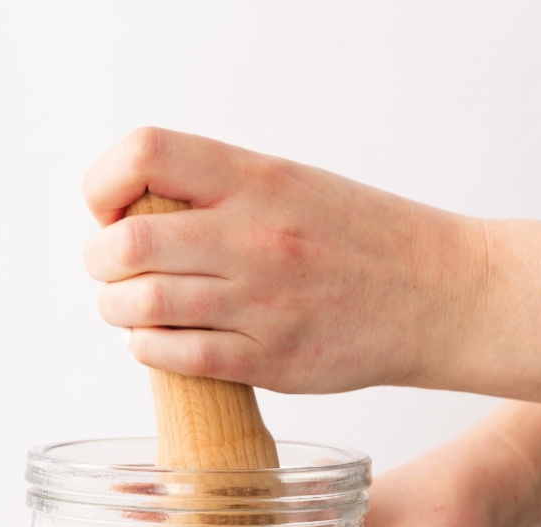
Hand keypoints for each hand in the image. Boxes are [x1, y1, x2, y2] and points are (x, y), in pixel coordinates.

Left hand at [83, 127, 478, 396]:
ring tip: (128, 311)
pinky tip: (155, 345)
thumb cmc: (363, 241)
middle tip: (110, 272)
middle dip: (101, 262)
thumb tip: (137, 211)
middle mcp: (253, 235)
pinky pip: (182, 358)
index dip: (106, 185)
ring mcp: (261, 301)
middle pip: (128, 242)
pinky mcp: (272, 359)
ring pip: (145, 306)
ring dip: (118, 312)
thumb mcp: (291, 185)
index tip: (112, 210)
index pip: (145, 154)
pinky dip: (150, 352)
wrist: (440, 295)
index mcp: (255, 179)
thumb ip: (219, 192)